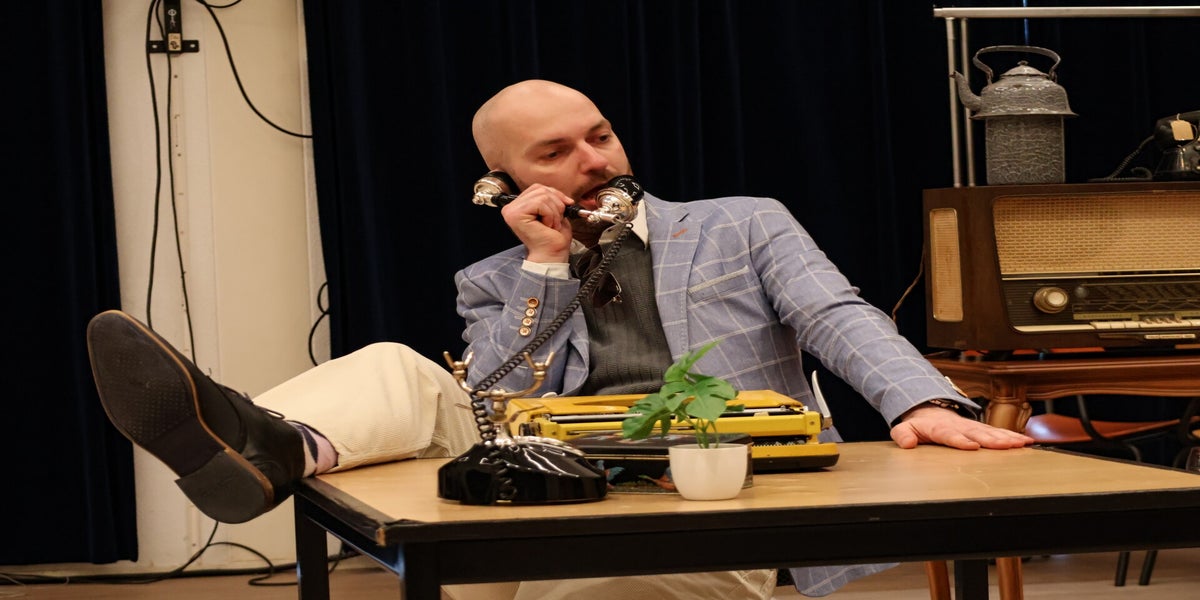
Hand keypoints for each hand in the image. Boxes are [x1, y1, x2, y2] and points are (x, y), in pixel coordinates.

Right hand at [499, 183, 576, 262]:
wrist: (551, 255)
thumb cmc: (553, 239)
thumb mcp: (554, 213)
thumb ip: (553, 199)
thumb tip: (563, 195)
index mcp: (519, 206)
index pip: (538, 188)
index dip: (555, 194)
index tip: (566, 205)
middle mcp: (511, 207)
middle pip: (540, 189)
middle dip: (556, 203)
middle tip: (555, 221)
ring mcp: (512, 211)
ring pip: (542, 196)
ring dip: (554, 212)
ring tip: (551, 225)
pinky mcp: (516, 215)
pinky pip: (540, 203)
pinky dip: (550, 215)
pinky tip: (547, 226)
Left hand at [890, 404, 1034, 449]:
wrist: (930, 411)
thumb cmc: (919, 424)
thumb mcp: (905, 428)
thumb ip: (903, 435)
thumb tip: (907, 443)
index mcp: (940, 428)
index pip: (950, 435)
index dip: (960, 440)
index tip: (971, 446)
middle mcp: (959, 426)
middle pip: (976, 433)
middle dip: (992, 440)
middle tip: (1007, 446)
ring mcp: (972, 427)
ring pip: (991, 432)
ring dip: (1007, 438)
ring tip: (1022, 444)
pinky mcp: (981, 429)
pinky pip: (998, 432)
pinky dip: (1012, 436)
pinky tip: (1027, 442)